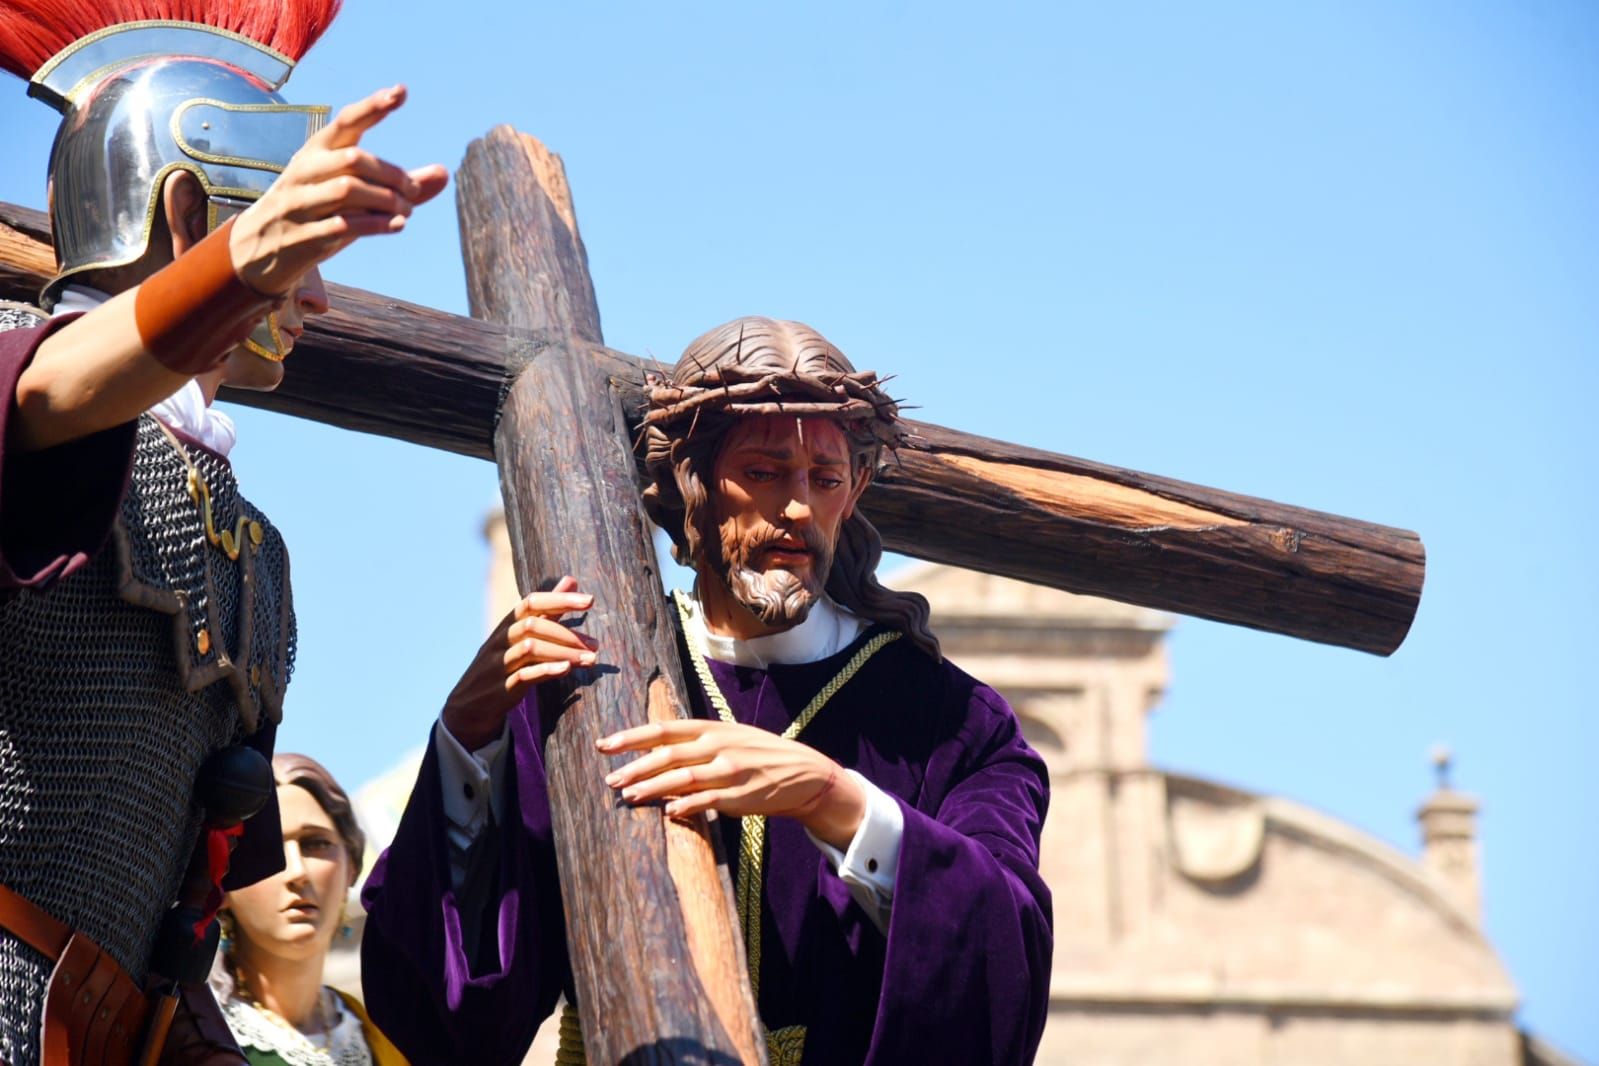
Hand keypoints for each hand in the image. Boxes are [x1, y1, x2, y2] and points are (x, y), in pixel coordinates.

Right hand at [229, 85, 449, 294]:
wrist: (258, 248)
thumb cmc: (316, 212)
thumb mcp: (352, 194)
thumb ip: (396, 184)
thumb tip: (444, 173)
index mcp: (316, 151)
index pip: (346, 122)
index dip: (373, 107)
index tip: (401, 92)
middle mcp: (305, 171)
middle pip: (354, 159)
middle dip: (392, 175)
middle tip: (413, 190)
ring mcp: (300, 203)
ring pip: (348, 191)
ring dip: (387, 201)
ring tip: (406, 211)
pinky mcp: (302, 235)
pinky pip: (342, 225)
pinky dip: (375, 224)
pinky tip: (396, 225)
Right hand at [441, 576, 596, 750]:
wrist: (470, 703)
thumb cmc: (504, 661)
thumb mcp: (522, 633)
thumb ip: (548, 609)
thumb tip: (571, 579)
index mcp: (507, 623)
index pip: (531, 601)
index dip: (560, 599)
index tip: (590, 600)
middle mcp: (500, 640)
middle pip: (532, 625)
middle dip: (567, 634)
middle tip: (596, 644)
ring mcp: (498, 664)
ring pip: (530, 649)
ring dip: (564, 653)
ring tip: (591, 659)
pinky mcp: (501, 688)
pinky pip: (522, 676)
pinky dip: (545, 671)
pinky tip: (565, 670)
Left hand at [598, 720, 865, 848]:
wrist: (803, 773)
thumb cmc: (758, 753)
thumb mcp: (729, 735)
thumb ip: (695, 741)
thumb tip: (655, 750)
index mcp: (712, 728)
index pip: (664, 729)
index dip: (632, 737)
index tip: (605, 745)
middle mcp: (718, 745)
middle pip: (667, 755)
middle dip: (635, 767)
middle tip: (610, 780)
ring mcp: (730, 771)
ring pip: (682, 779)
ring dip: (652, 788)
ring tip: (629, 796)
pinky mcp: (740, 796)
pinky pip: (707, 801)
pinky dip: (686, 806)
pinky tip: (668, 813)